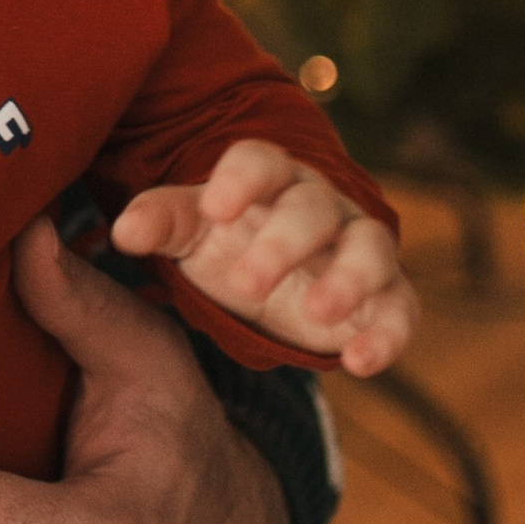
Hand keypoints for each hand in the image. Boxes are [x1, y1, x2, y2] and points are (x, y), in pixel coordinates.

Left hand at [112, 139, 416, 378]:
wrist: (278, 280)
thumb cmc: (227, 241)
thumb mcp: (190, 231)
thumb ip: (160, 223)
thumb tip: (123, 232)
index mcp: (269, 178)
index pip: (260, 160)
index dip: (242, 179)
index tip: (216, 208)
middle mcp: (321, 205)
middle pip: (312, 209)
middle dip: (285, 243)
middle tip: (248, 285)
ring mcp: (360, 248)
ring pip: (370, 248)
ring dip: (349, 279)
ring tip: (317, 313)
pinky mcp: (387, 297)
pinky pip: (401, 309)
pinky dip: (388, 334)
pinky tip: (359, 363)